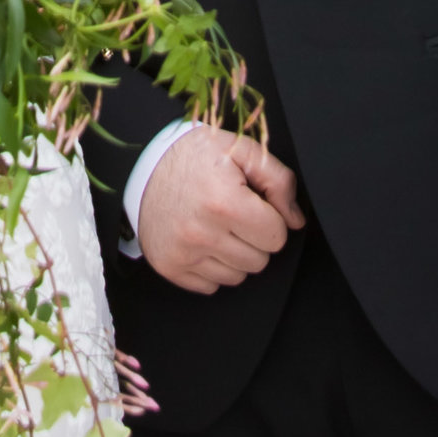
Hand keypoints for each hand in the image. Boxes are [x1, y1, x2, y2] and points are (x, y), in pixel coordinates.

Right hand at [137, 127, 305, 292]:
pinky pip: (211, 285)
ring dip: (234, 255)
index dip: (270, 218)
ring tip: (216, 226)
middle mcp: (201, 232)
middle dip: (253, 239)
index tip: (253, 204)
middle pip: (259, 261)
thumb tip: (295, 221)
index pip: (277, 236)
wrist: (142, 165)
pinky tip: (200, 240)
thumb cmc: (195, 156)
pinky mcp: (169, 267)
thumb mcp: (240, 150)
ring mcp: (183, 253)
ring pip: (237, 277)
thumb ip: (278, 180)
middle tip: (234, 214)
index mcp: (224, 201)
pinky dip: (211, 266)